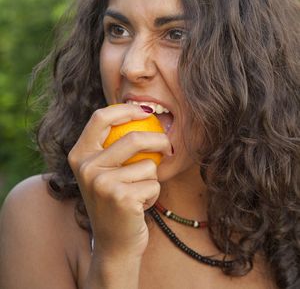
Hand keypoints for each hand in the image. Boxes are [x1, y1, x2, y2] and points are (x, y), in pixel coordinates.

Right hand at [68, 103, 172, 259]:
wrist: (114, 244)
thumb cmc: (115, 201)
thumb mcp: (104, 171)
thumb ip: (112, 144)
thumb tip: (142, 110)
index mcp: (79, 155)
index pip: (100, 117)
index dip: (125, 109)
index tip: (146, 111)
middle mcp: (86, 167)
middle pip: (132, 138)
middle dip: (159, 140)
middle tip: (169, 146)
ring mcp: (102, 183)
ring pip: (147, 164)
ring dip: (151, 178)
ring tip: (139, 192)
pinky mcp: (121, 197)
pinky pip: (153, 183)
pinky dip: (153, 194)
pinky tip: (139, 206)